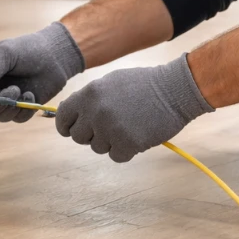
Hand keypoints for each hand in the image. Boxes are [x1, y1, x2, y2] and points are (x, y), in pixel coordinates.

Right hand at [0, 22, 84, 122]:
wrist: (55, 56)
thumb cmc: (28, 49)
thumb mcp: (6, 53)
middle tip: (11, 90)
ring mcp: (5, 99)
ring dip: (10, 107)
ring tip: (21, 90)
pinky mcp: (21, 107)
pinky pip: (16, 119)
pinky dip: (23, 110)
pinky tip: (31, 95)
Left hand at [54, 55, 213, 161]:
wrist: (174, 90)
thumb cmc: (144, 84)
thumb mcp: (110, 82)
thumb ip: (88, 98)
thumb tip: (67, 113)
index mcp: (89, 94)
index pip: (63, 118)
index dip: (67, 126)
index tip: (73, 129)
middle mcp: (96, 112)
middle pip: (78, 137)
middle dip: (91, 134)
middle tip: (109, 126)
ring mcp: (111, 129)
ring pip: (97, 148)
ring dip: (110, 142)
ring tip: (127, 126)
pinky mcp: (128, 144)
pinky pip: (116, 156)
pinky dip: (125, 150)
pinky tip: (136, 135)